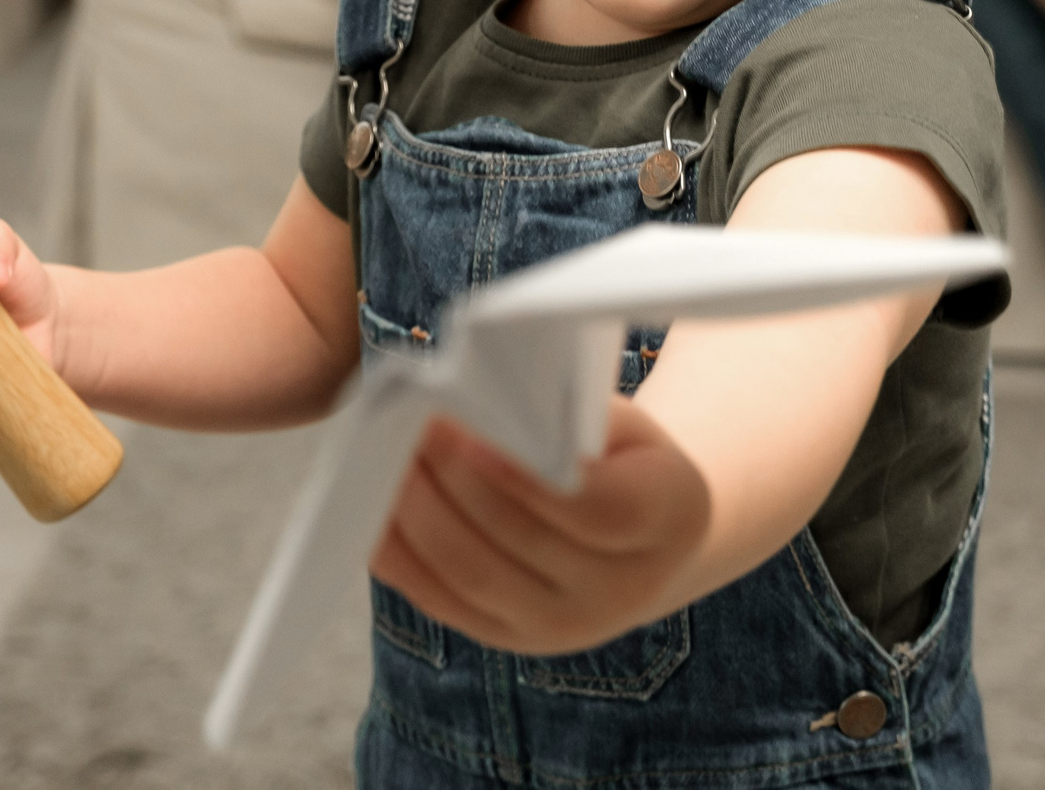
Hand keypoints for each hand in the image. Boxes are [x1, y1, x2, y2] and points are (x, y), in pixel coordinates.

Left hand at [370, 397, 711, 655]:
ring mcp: (567, 626)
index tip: (467, 433)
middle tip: (405, 426)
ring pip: (474, 573)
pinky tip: (374, 509)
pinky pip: (443, 600)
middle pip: (522, 538)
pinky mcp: (512, 639)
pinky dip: (400, 555)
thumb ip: (566, 415)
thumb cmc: (617, 452)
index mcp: (671, 518)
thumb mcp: (620, 419)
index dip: (527, 477)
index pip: (598, 508)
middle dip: (453, 479)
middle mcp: (626, 588)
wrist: (631, 528)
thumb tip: (480, 406)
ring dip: (417, 513)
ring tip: (383, 458)